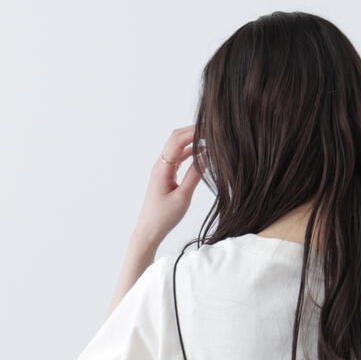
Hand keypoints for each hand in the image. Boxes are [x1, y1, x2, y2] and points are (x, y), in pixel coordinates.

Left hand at [133, 125, 205, 246]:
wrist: (149, 231)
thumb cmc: (163, 217)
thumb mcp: (183, 197)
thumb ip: (194, 176)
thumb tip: (205, 156)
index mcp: (162, 168)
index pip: (177, 141)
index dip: (193, 131)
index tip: (209, 128)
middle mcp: (161, 165)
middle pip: (175, 138)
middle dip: (192, 131)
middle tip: (211, 129)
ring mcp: (162, 169)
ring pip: (177, 146)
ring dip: (191, 140)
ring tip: (209, 138)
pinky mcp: (166, 175)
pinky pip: (178, 157)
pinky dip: (189, 152)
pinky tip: (201, 152)